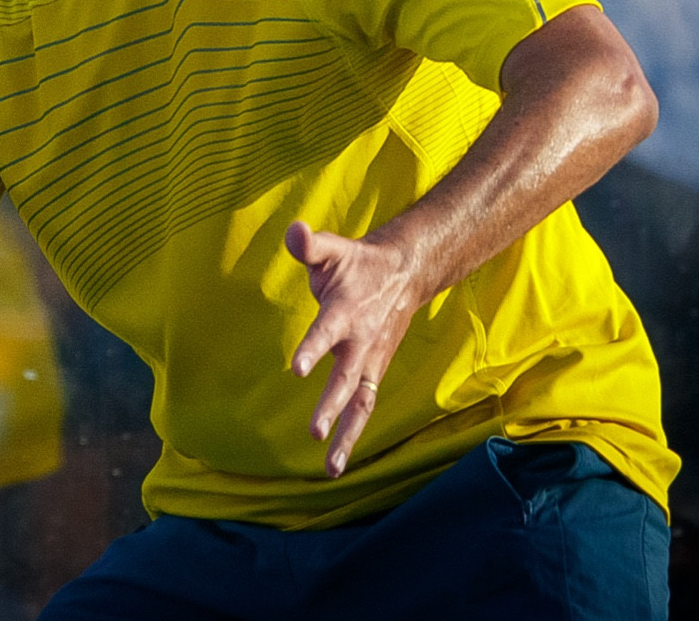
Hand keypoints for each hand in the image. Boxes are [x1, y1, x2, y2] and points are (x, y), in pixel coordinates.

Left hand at [285, 221, 423, 477]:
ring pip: (361, 404)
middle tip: (313, 430)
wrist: (404, 274)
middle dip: (331, 405)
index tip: (296, 368)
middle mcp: (362, 342)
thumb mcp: (331, 249)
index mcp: (347, 311)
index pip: (327, 331)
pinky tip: (337, 460)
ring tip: (330, 468)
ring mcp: (370, 361)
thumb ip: (309, 244)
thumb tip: (294, 230)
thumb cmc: (356, 264)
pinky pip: (364, 406)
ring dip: (347, 436)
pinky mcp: (373, 372)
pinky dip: (353, 432)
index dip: (313, 347)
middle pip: (347, 379)